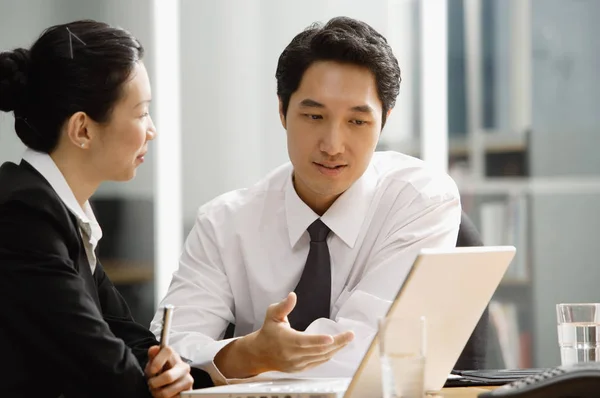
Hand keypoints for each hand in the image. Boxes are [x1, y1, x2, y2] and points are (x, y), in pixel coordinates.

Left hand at [145, 345, 193, 397]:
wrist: (170, 384)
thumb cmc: (160, 372)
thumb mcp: (153, 363)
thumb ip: (153, 356)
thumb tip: (154, 349)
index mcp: (174, 356)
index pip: (168, 351)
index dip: (157, 361)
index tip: (152, 371)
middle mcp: (184, 366)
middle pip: (168, 376)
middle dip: (155, 384)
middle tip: (151, 384)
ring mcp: (188, 379)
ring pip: (166, 392)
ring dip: (157, 394)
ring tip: (157, 390)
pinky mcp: (188, 391)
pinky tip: (165, 394)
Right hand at [214, 292, 353, 377]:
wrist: (259, 353)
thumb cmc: (268, 332)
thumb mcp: (272, 315)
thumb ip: (283, 306)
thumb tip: (292, 296)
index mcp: (286, 340)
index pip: (304, 341)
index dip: (318, 340)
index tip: (331, 337)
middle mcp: (292, 354)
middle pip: (318, 350)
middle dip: (337, 343)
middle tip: (350, 335)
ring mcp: (297, 364)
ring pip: (321, 358)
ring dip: (336, 349)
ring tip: (347, 340)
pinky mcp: (300, 369)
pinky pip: (318, 362)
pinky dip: (328, 355)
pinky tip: (336, 348)